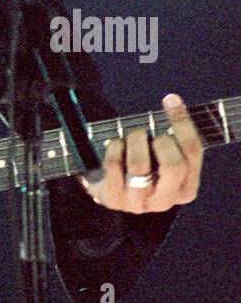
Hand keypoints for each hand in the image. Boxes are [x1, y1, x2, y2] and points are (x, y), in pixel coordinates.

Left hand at [78, 93, 202, 213]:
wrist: (110, 184)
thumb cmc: (143, 161)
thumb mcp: (162, 152)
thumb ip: (172, 136)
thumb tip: (173, 103)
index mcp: (186, 188)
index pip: (193, 153)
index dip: (182, 123)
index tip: (170, 99)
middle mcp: (165, 201)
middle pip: (174, 166)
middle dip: (160, 141)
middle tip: (148, 132)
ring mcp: (138, 203)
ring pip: (140, 167)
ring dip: (135, 141)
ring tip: (131, 136)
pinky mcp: (113, 199)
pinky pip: (115, 166)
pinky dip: (114, 147)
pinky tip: (115, 144)